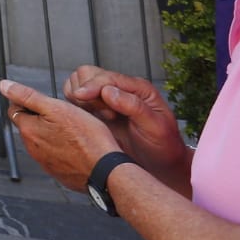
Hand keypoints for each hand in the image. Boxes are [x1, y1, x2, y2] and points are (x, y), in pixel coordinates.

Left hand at [0, 77, 122, 193]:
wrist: (107, 171)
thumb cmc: (87, 139)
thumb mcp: (56, 107)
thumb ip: (28, 96)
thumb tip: (5, 86)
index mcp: (29, 131)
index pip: (15, 109)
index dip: (27, 101)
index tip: (41, 101)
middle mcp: (33, 149)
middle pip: (29, 126)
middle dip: (41, 118)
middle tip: (63, 115)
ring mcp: (46, 163)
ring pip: (43, 141)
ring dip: (52, 134)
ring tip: (73, 131)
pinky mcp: (60, 173)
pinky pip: (56, 156)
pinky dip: (63, 149)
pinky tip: (78, 146)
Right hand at [61, 66, 190, 184]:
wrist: (162, 165)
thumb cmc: (163, 146)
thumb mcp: (155, 127)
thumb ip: (133, 106)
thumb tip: (107, 91)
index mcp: (138, 88)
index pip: (106, 77)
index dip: (91, 85)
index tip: (80, 96)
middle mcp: (121, 89)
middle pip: (88, 74)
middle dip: (86, 92)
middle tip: (102, 114)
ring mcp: (108, 99)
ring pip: (79, 84)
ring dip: (80, 99)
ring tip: (99, 118)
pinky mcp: (97, 110)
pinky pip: (77, 100)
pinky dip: (76, 107)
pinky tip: (92, 121)